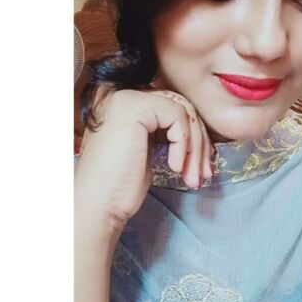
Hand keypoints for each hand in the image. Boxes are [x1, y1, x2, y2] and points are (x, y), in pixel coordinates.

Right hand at [74, 87, 213, 231]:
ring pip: (183, 111)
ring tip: (193, 177)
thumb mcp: (147, 149)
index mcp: (125, 104)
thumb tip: (199, 126)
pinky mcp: (133, 107)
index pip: (172, 105)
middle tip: (204, 173)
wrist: (98, 206)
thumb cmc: (120, 186)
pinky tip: (173, 167)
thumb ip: (164, 129)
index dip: (192, 135)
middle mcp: (122, 95)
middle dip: (199, 142)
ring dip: (196, 148)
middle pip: (181, 106)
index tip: (200, 165)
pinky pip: (177, 117)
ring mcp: (126, 98)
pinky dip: (183, 144)